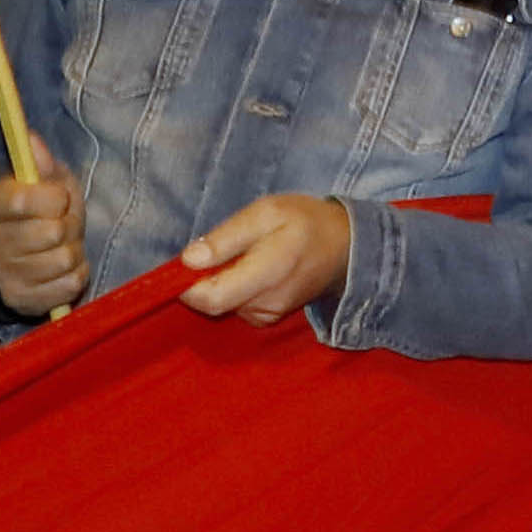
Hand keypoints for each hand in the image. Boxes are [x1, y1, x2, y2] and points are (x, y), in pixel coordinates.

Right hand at [0, 162, 88, 314]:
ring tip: (63, 244)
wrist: (21, 256)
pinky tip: (63, 266)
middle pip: (51, 232)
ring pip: (63, 259)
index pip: (23, 200)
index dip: (55, 198)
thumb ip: (41, 162)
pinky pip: (70, 284)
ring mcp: (1, 274)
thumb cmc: (39, 211)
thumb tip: (31, 138)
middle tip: (64, 223)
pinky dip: (76, 273)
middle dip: (70, 224)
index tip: (59, 198)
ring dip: (74, 249)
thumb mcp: (45, 181)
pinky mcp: (19, 300)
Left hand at [177, 193, 350, 321]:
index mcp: (267, 273)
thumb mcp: (266, 213)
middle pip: (212, 301)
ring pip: (222, 304)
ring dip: (221, 281)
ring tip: (245, 254)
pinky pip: (234, 306)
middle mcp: (265, 304)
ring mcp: (267, 316)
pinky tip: (251, 268)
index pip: (211, 298)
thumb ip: (227, 238)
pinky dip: (233, 288)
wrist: (346, 248)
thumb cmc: (306, 222)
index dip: (187, 285)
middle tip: (222, 247)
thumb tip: (189, 260)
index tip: (185, 262)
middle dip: (205, 277)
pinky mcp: (267, 319)